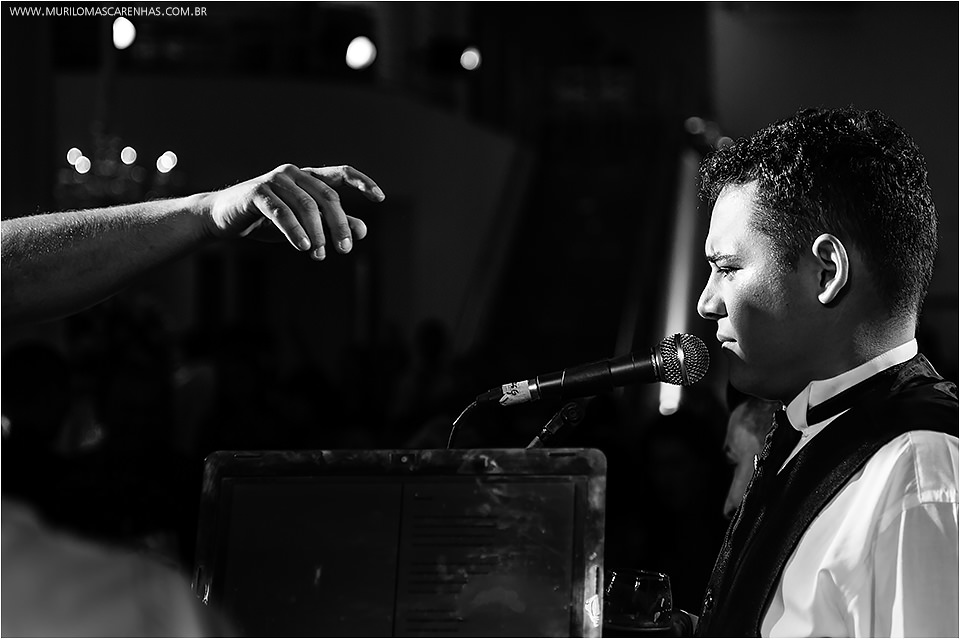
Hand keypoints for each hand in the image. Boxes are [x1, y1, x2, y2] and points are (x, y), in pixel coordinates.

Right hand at [201, 164, 384, 259]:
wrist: (225, 220)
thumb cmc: (268, 220)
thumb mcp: (305, 225)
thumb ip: (332, 224)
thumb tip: (363, 230)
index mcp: (309, 177)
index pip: (341, 173)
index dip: (362, 183)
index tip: (380, 198)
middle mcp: (295, 173)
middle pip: (327, 196)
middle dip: (339, 224)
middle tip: (345, 249)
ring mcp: (275, 180)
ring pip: (306, 206)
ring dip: (317, 233)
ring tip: (321, 255)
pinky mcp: (257, 192)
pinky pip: (282, 212)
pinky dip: (295, 231)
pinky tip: (304, 247)